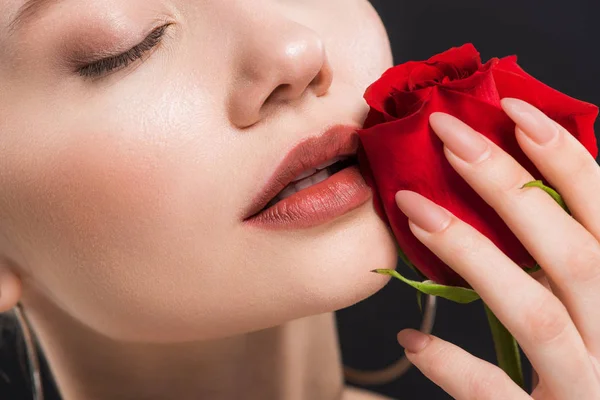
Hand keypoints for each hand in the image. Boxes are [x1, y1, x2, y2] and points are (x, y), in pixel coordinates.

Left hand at [393, 98, 599, 398]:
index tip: (511, 109)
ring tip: (412, 207)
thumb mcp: (592, 304)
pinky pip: (497, 396)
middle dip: (508, 185)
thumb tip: (517, 183)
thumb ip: (566, 257)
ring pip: (535, 313)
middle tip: (447, 133)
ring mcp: (588, 387)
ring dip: (470, 254)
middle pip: (572, 253)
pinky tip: (412, 336)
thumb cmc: (586, 364)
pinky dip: (454, 365)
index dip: (566, 158)